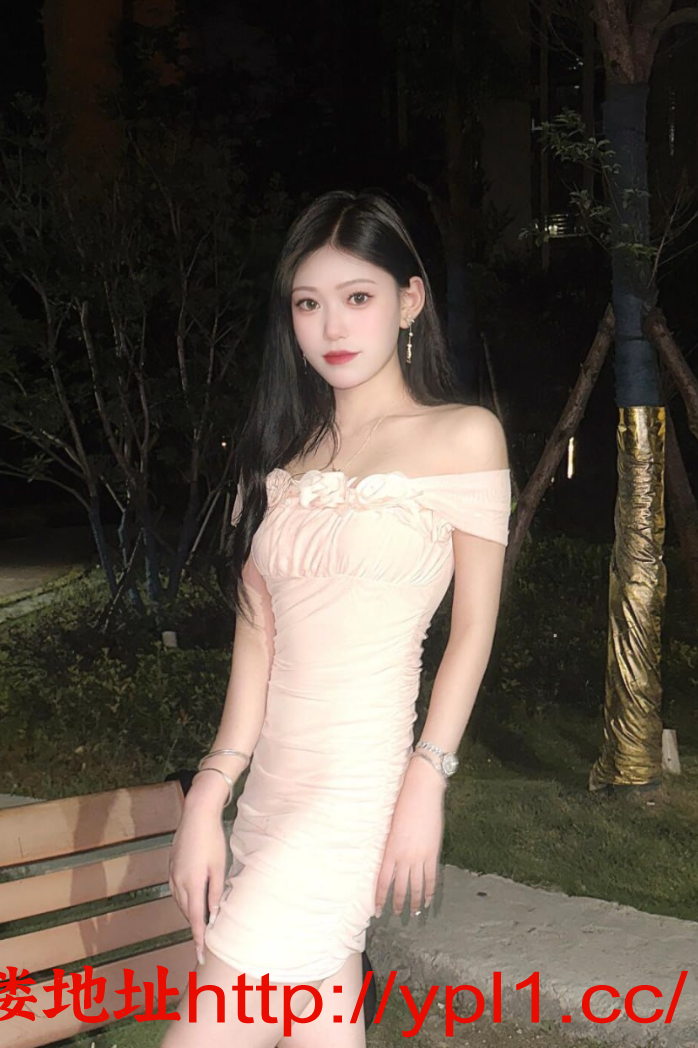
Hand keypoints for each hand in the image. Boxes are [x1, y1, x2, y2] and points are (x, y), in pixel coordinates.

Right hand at [168, 787, 228, 965]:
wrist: (196, 814)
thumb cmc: (212, 839)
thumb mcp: (218, 867)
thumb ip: (215, 892)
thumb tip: (214, 915)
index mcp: (192, 884)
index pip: (195, 919)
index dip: (198, 938)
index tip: (200, 955)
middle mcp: (178, 882)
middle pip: (186, 912)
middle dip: (195, 926)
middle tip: (206, 941)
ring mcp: (172, 873)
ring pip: (181, 901)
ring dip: (190, 912)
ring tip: (202, 922)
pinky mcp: (172, 866)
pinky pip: (177, 890)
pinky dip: (185, 899)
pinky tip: (194, 898)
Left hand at [375, 756, 444, 917]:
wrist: (420, 791)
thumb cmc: (402, 804)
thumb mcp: (391, 827)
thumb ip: (391, 846)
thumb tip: (392, 862)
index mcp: (389, 850)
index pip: (382, 881)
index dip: (380, 898)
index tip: (377, 911)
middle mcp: (403, 856)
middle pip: (399, 887)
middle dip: (397, 903)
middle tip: (395, 914)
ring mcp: (419, 856)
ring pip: (416, 886)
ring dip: (414, 901)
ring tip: (414, 913)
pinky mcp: (433, 853)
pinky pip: (431, 878)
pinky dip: (430, 891)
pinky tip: (428, 900)